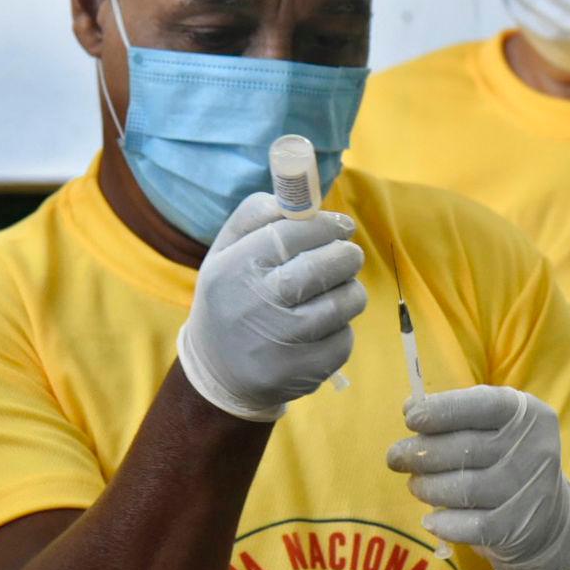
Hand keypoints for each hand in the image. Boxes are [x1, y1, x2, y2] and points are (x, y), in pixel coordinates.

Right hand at [178, 193, 365, 421]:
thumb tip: (299, 197)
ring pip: (343, 303)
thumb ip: (255, 216)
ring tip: (335, 290)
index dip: (324, 225)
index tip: (342, 225)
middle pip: (320, 268)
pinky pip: (344, 338)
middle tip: (349, 254)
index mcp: (232, 270)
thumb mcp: (225, 253)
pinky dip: (341, 328)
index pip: (290, 234)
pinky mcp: (304, 371)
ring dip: (350, 291)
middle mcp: (253, 305)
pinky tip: (323, 327)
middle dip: (346, 255)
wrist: (219, 373)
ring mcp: (280, 343)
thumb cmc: (231, 297)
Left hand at [387, 385, 569, 569]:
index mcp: (527, 415)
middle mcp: (534, 450)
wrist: (546, 519)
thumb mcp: (495, 428)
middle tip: (395, 456)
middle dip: (420, 453)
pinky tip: (432, 519)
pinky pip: (468, 526)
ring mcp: (529, 491)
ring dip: (427, 487)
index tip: (409, 417)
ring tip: (415, 485)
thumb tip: (412, 409)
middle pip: (464, 449)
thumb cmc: (505, 461)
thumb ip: (457, 415)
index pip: (481, 405)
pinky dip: (443, 523)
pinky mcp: (518, 528)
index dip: (440, 410)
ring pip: (462, 488)